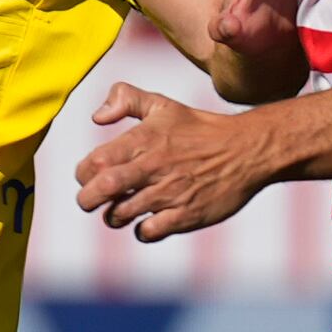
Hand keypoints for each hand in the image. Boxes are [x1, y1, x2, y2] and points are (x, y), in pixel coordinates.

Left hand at [73, 83, 280, 240]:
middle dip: (87, 200)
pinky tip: (146, 222)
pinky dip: (141, 231)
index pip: (94, 162)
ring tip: (120, 210)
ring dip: (113, 216)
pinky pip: (149, 232)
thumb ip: (126, 99)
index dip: (83, 174)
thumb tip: (96, 117)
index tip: (89, 176)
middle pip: (101, 190)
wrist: (248, 149)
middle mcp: (153, 167)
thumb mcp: (163, 105)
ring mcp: (170, 193)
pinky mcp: (186, 215)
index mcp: (143, 140)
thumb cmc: (200, 129)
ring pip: (121, 214)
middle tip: (91, 201)